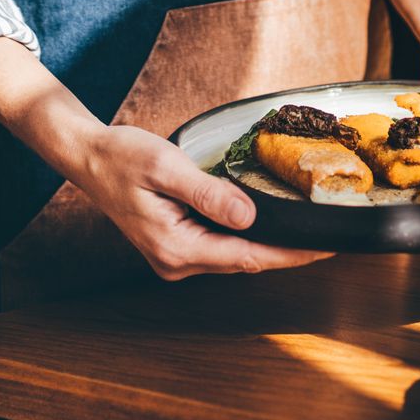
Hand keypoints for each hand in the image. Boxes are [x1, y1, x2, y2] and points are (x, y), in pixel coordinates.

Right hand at [76, 125, 330, 279]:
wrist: (89, 157)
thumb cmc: (123, 157)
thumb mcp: (167, 167)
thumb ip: (209, 194)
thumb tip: (250, 217)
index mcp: (176, 247)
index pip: (247, 256)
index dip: (290, 254)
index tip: (325, 249)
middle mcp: (176, 262)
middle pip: (246, 261)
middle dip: (288, 252)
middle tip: (330, 240)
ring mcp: (175, 259)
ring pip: (235, 256)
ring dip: (269, 246)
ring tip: (307, 233)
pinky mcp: (176, 247)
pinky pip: (221, 247)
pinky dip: (247, 238)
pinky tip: (270, 225)